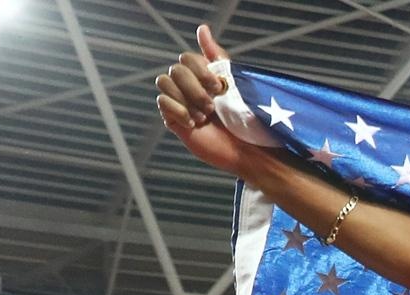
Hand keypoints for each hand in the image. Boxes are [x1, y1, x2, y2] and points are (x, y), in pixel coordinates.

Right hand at [155, 25, 250, 175]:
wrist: (247, 151)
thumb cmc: (246, 119)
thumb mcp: (235, 82)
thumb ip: (216, 56)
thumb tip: (202, 28)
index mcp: (204, 75)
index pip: (186, 58)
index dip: (200, 71)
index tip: (220, 87)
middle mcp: (190, 86)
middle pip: (175, 71)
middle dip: (195, 89)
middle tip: (213, 107)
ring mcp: (180, 102)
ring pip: (164, 84)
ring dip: (186, 100)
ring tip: (205, 117)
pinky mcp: (174, 119)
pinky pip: (162, 103)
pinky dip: (178, 111)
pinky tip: (194, 124)